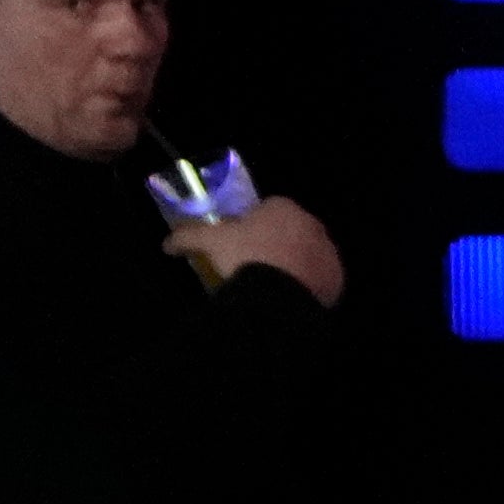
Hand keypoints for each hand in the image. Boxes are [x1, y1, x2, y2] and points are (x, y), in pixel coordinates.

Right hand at [171, 195, 345, 306]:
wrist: (277, 295)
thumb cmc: (244, 257)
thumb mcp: (209, 242)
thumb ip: (187, 236)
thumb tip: (166, 242)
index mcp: (283, 208)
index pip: (267, 208)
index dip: (252, 223)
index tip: (239, 241)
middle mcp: (312, 224)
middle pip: (290, 230)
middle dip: (274, 242)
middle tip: (254, 263)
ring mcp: (327, 251)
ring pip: (307, 253)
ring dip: (292, 262)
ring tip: (270, 282)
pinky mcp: (336, 277)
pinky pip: (320, 277)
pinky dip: (307, 283)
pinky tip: (288, 294)